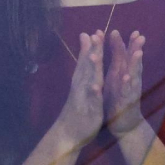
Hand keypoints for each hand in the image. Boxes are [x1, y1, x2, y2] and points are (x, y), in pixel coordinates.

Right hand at [56, 31, 104, 145]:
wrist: (68, 134)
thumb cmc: (78, 109)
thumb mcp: (83, 89)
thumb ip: (85, 74)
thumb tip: (86, 57)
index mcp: (84, 81)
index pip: (88, 61)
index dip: (92, 46)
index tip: (96, 31)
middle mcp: (82, 87)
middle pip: (87, 66)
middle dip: (91, 51)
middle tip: (94, 34)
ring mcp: (84, 98)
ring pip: (88, 81)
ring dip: (91, 68)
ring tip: (94, 55)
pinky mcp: (88, 110)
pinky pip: (91, 101)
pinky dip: (93, 93)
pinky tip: (96, 86)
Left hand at [104, 29, 145, 135]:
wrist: (123, 124)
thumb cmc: (118, 99)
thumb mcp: (115, 77)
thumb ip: (117, 60)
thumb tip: (116, 42)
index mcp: (123, 73)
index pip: (126, 55)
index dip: (127, 42)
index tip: (129, 30)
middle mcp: (129, 80)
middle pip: (134, 62)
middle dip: (136, 49)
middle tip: (140, 36)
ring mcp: (130, 91)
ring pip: (134, 75)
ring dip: (135, 64)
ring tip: (138, 53)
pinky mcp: (127, 102)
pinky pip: (127, 92)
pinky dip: (127, 85)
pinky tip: (127, 78)